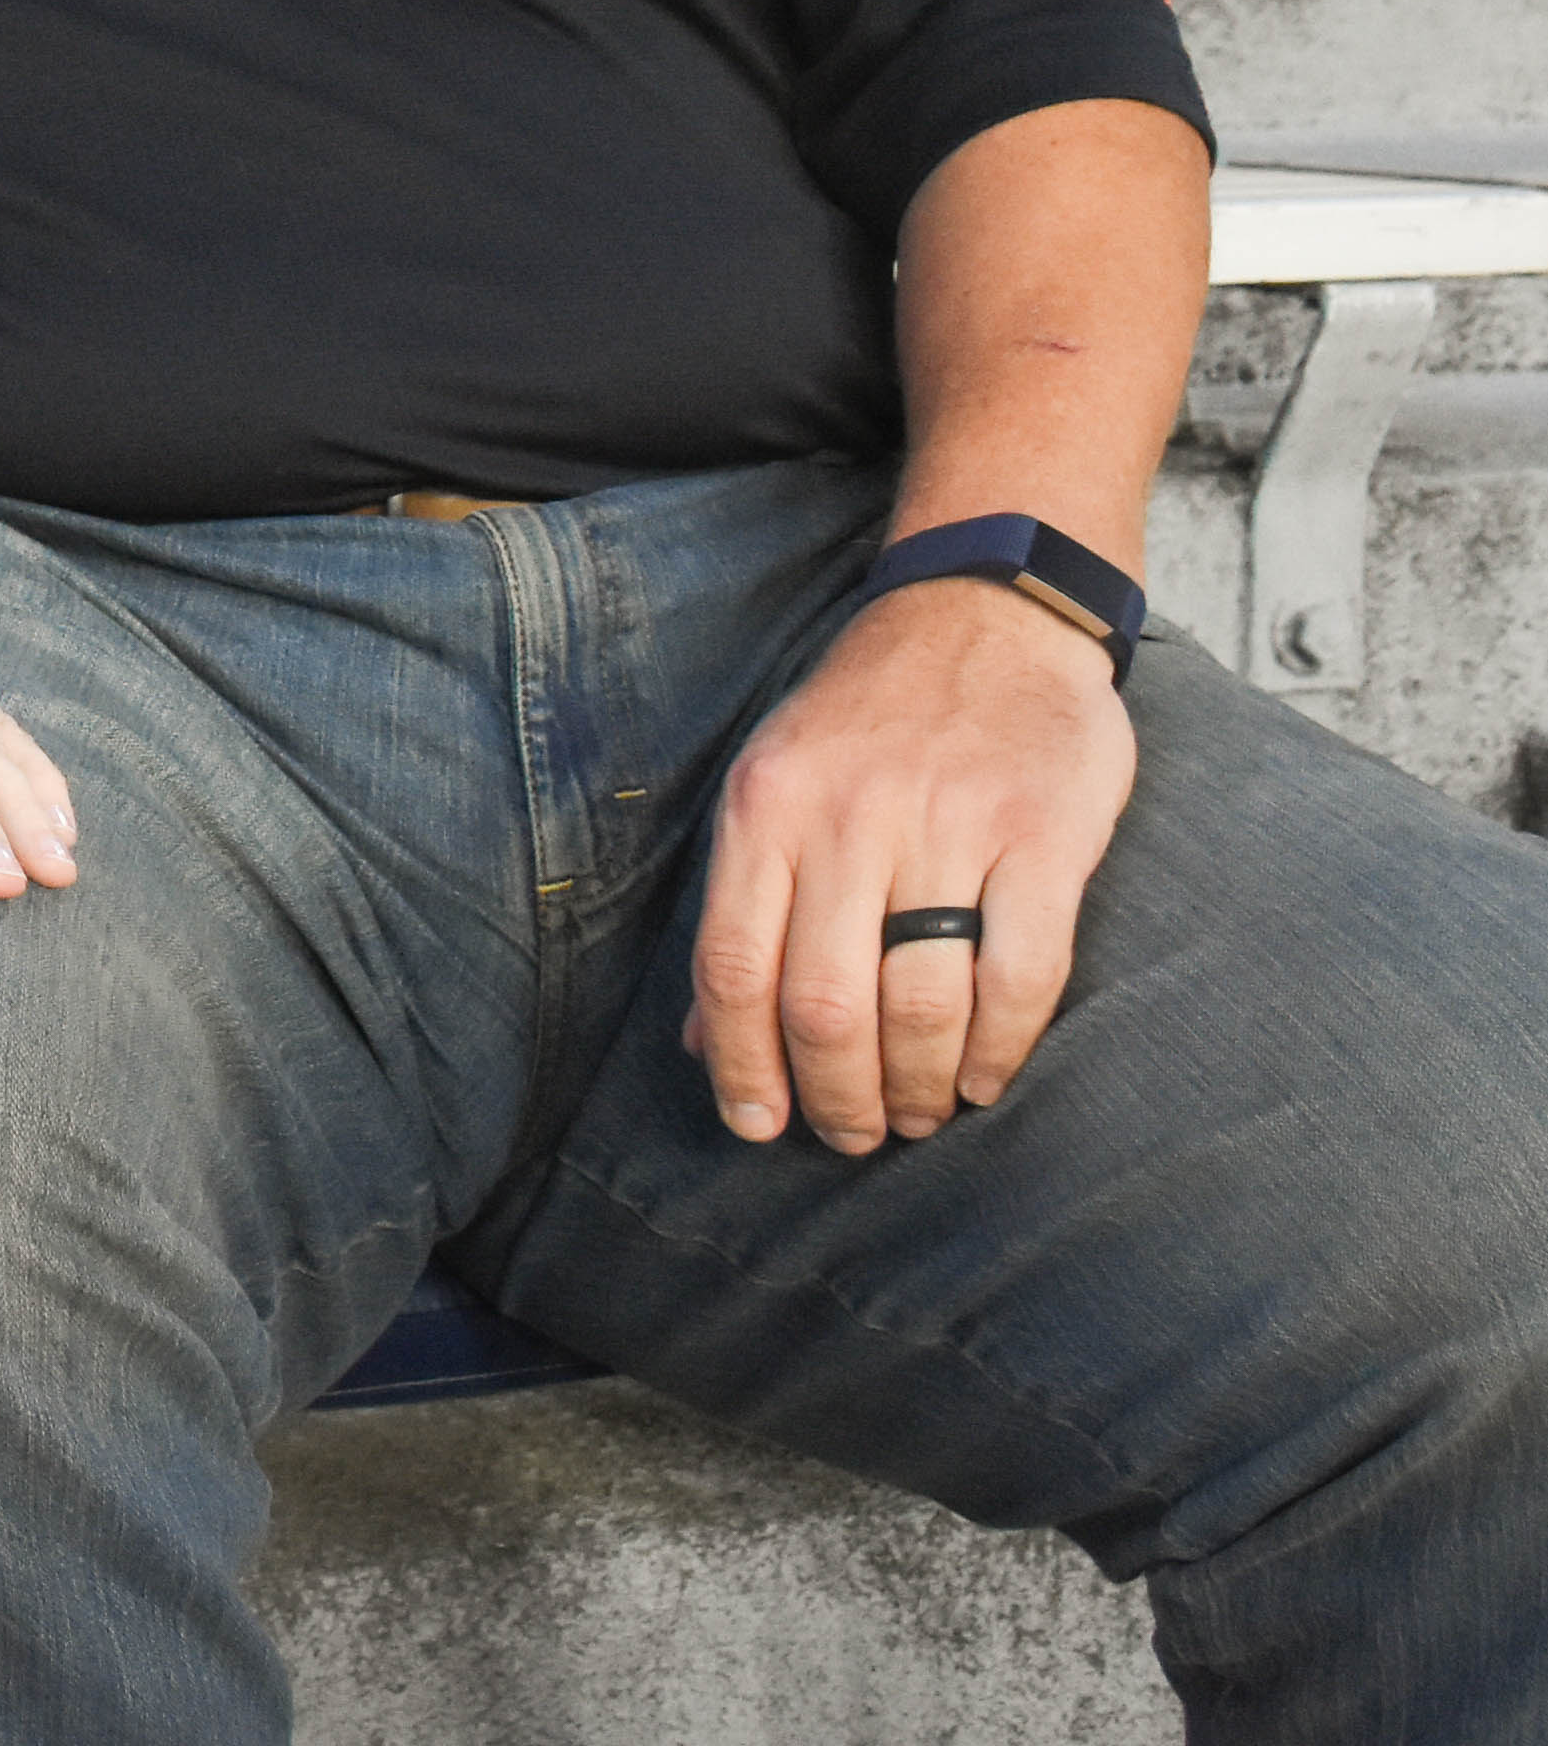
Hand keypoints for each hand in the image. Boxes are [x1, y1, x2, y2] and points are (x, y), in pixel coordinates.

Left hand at [688, 581, 1133, 1154]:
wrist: (984, 613)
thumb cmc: (869, 721)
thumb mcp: (774, 784)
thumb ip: (743, 906)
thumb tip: (702, 1043)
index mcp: (766, 808)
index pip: (733, 968)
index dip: (742, 1066)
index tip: (759, 1125)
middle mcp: (847, 817)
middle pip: (825, 1004)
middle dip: (835, 1095)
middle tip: (854, 1133)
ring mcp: (949, 824)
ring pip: (920, 1003)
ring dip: (916, 1085)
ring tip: (919, 1113)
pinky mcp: (1044, 835)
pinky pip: (1020, 975)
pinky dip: (1000, 1049)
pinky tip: (985, 1078)